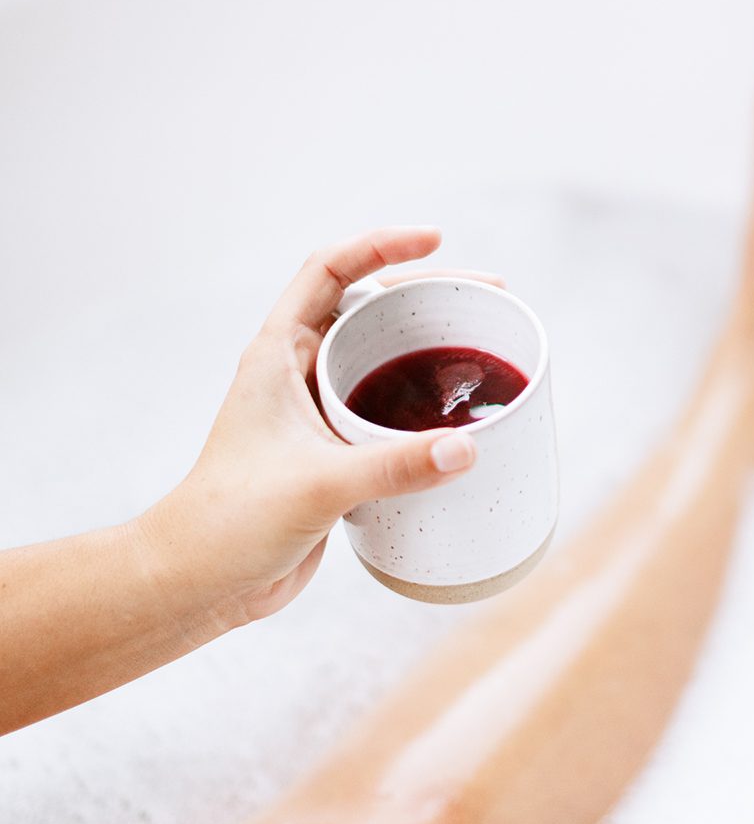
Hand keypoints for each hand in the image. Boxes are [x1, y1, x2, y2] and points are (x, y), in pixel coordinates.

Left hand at [139, 229, 486, 632]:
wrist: (200, 583)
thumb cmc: (230, 521)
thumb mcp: (318, 484)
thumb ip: (393, 466)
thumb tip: (467, 449)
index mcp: (277, 354)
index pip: (329, 270)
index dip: (381, 245)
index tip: (435, 241)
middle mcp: (296, 373)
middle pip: (366, 306)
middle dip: (425, 293)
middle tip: (483, 296)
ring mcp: (315, 412)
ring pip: (379, 357)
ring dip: (427, 346)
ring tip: (483, 345)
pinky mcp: (333, 453)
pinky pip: (385, 409)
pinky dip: (423, 403)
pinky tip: (459, 417)